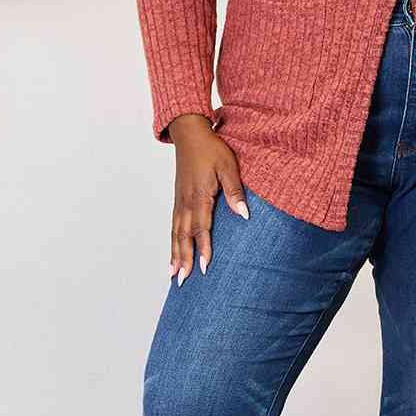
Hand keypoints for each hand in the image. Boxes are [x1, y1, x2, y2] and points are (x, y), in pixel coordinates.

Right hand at [165, 114, 248, 282]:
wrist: (190, 133)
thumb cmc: (211, 149)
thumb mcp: (228, 166)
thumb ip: (235, 191)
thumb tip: (244, 214)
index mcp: (200, 196)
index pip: (202, 228)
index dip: (203, 249)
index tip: (204, 268)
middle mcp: (186, 202)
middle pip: (184, 237)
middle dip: (184, 260)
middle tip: (183, 281)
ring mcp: (179, 201)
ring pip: (175, 234)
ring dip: (174, 255)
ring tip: (173, 275)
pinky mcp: (178, 199)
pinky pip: (173, 226)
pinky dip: (171, 242)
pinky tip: (172, 253)